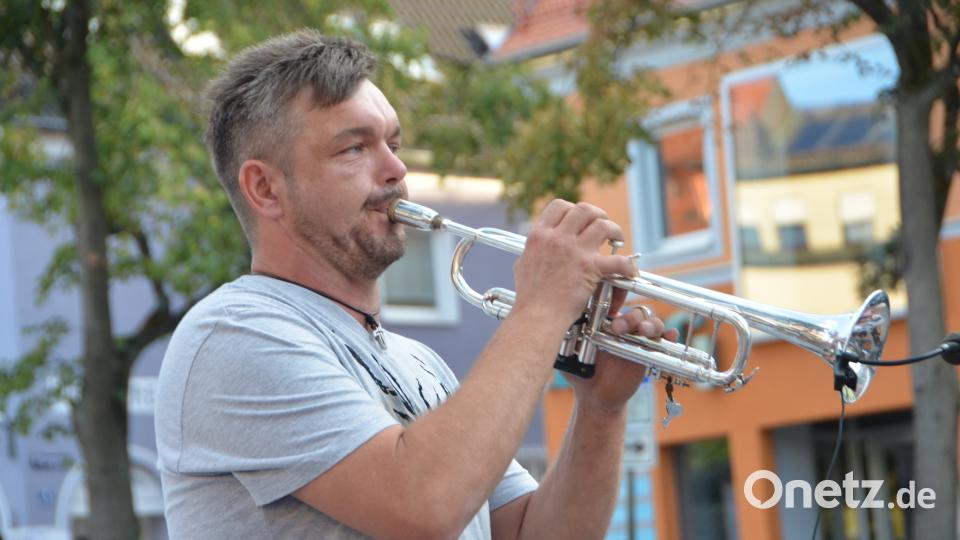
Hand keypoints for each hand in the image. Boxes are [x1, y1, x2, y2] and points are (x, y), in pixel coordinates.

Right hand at [512, 200, 636, 326]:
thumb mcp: (522, 265)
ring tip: (617, 239)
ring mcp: (574, 251)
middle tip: (603, 226)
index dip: (574, 210)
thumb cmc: (529, 297)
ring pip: (602, 225)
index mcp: (539, 235)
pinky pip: (618, 260)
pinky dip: (627, 265)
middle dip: (597, 215)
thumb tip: (535, 247)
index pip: (559, 206)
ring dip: (614, 229)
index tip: (581, 220)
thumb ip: (531, 251)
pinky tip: (628, 270)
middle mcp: (557, 238)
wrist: (537, 316)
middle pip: (583, 210)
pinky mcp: (589, 268)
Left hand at [567, 304, 678, 414]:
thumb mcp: (570, 354)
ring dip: (650, 324)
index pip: (616, 302)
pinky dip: (669, 335)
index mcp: (605, 322)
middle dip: (631, 317)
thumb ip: (568, 340)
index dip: (618, 299)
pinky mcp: (648, 352)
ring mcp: (637, 338)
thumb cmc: (581, 372)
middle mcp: (623, 327)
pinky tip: (669, 336)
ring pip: (651, 322)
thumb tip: (561, 325)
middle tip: (618, 328)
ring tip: (643, 331)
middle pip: (636, 311)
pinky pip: (664, 340)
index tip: (610, 308)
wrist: (595, 397)